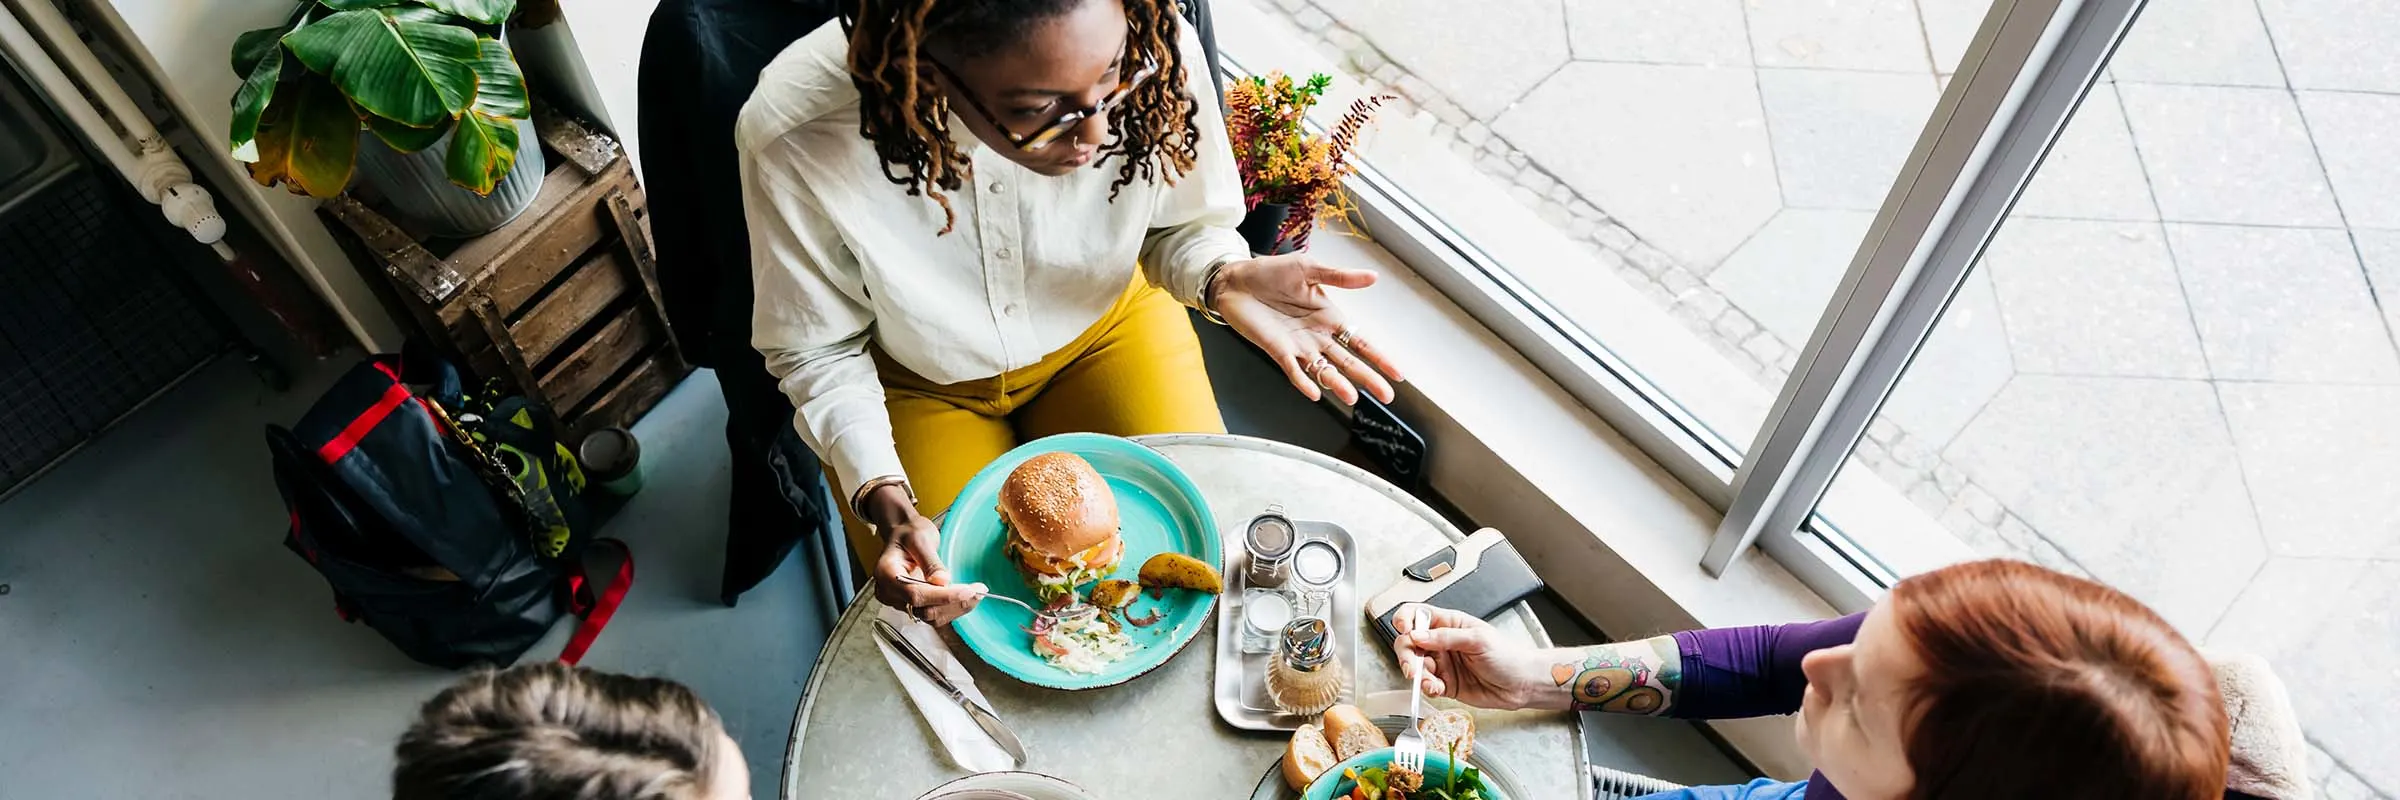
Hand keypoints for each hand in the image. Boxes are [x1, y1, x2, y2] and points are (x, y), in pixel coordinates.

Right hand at [863, 484, 982, 625]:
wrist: (903, 534)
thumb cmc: (909, 533)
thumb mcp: (920, 538)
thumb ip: (931, 561)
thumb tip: (943, 581)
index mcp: (886, 574)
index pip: (915, 594)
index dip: (943, 596)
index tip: (968, 591)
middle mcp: (889, 593)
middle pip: (923, 610)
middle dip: (954, 603)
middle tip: (979, 590)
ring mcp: (900, 601)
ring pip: (930, 616)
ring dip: (956, 608)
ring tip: (976, 593)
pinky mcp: (912, 605)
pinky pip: (933, 613)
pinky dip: (952, 607)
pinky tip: (966, 597)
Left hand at [1210, 254, 1403, 404]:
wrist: (1237, 280)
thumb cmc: (1271, 273)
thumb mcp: (1310, 270)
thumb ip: (1341, 277)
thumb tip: (1373, 277)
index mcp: (1329, 317)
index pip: (1360, 342)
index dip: (1379, 358)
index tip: (1397, 374)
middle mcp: (1317, 336)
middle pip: (1348, 362)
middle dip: (1368, 378)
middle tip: (1386, 396)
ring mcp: (1298, 346)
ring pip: (1324, 370)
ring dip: (1338, 384)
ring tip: (1352, 397)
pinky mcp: (1277, 350)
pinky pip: (1293, 370)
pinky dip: (1304, 382)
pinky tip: (1316, 393)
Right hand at [1390, 604, 1557, 710]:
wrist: (1522, 684)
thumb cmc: (1507, 656)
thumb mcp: (1478, 639)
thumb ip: (1446, 637)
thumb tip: (1418, 635)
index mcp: (1449, 623)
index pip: (1417, 614)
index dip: (1406, 619)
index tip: (1404, 629)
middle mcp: (1441, 642)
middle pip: (1409, 642)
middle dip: (1407, 654)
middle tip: (1412, 667)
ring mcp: (1442, 663)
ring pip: (1415, 666)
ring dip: (1417, 675)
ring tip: (1429, 682)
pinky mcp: (1445, 684)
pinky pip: (1426, 685)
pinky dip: (1427, 688)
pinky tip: (1436, 689)